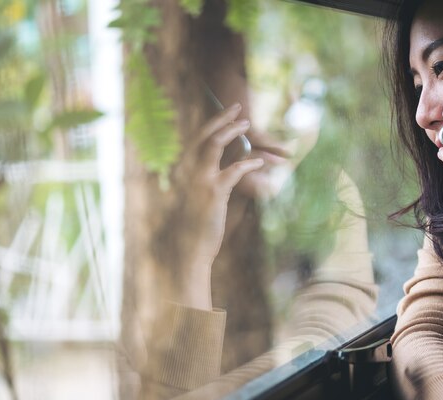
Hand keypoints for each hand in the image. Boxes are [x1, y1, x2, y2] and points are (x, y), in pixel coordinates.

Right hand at [176, 103, 262, 307]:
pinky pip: (233, 170)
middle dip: (222, 118)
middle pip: (204, 134)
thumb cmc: (197, 225)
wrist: (190, 249)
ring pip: (214, 144)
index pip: (196, 139)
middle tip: (239, 107)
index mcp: (184, 171)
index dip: (212, 124)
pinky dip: (248, 163)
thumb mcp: (201, 198)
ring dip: (232, 131)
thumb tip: (229, 165)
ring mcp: (199, 180)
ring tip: (248, 124)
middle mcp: (187, 171)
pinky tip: (259, 161)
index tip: (226, 114)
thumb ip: (211, 179)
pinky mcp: (214, 192)